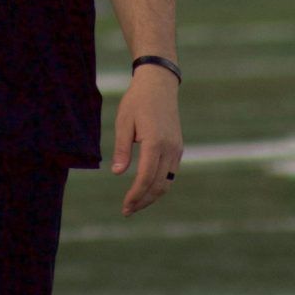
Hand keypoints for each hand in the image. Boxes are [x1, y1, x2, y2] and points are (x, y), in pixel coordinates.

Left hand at [111, 65, 182, 216]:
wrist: (159, 83)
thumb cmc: (137, 100)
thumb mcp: (124, 122)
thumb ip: (122, 148)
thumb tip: (117, 173)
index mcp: (155, 142)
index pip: (145, 178)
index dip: (135, 195)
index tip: (125, 207)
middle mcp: (169, 148)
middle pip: (158, 185)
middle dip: (143, 200)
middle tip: (127, 210)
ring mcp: (176, 149)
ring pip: (167, 182)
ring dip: (152, 195)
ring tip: (136, 203)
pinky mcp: (177, 147)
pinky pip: (171, 172)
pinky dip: (160, 184)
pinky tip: (147, 187)